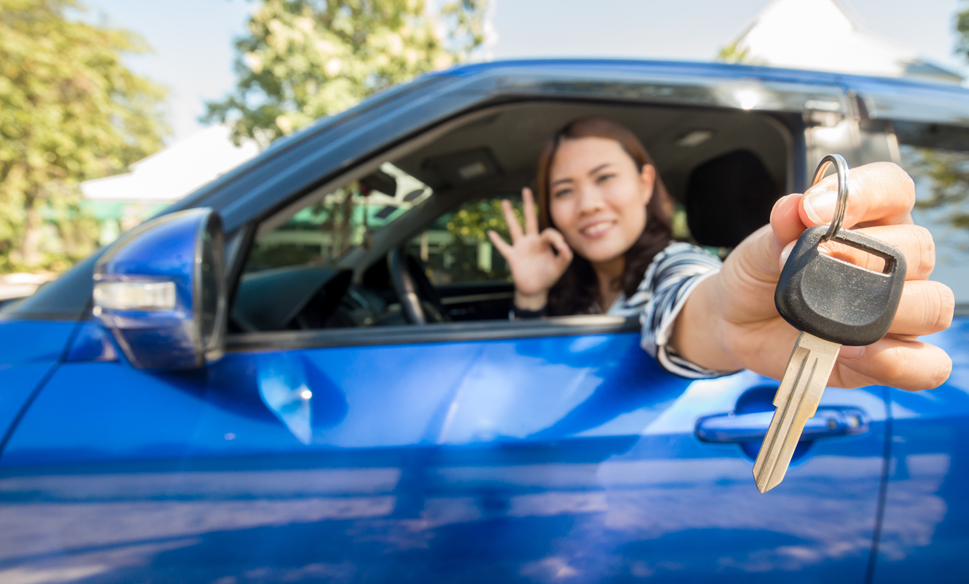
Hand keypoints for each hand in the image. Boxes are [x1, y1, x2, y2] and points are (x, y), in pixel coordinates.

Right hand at [488, 187, 573, 309]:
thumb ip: (565, 256)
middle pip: (530, 219)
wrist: (536, 290)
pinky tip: (491, 232)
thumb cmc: (548, 277)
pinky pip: (503, 247)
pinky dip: (497, 241)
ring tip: (505, 202)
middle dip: (528, 204)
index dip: (556, 238)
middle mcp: (531, 241)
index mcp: (544, 242)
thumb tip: (564, 245)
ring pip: (514, 228)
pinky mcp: (512, 257)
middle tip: (526, 190)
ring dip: (509, 215)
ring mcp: (520, 248)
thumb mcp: (560, 267)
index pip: (549, 232)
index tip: (561, 247)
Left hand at [673, 162, 953, 389]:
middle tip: (804, 272)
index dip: (863, 193)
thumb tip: (793, 208)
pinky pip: (927, 363)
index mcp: (872, 219)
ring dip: (886, 312)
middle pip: (919, 249)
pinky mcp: (891, 356)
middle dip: (862, 258)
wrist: (738, 322)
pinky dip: (896, 361)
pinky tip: (850, 352)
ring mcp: (900, 311)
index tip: (810, 210)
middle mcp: (896, 261)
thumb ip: (780, 230)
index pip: (894, 189)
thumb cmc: (760, 275)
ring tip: (830, 317)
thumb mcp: (760, 247)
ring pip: (934, 305)